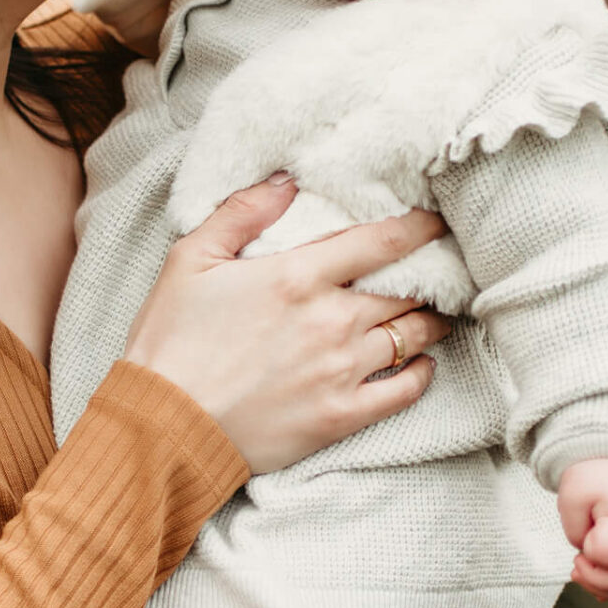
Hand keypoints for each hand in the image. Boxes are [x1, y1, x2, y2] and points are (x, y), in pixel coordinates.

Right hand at [122, 178, 448, 472]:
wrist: (164, 425)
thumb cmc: (170, 341)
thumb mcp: (189, 260)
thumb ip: (241, 214)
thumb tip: (286, 181)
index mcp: (297, 277)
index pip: (382, 241)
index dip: (419, 226)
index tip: (436, 220)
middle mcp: (331, 320)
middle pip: (407, 289)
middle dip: (431, 275)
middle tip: (443, 268)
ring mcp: (341, 370)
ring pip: (413, 335)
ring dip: (431, 321)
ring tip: (436, 312)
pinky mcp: (341, 415)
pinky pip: (403, 391)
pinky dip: (420, 374)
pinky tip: (420, 364)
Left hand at [558, 458, 607, 598]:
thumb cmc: (595, 476)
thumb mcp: (572, 494)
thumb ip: (575, 531)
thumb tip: (590, 558)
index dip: (589, 555)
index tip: (580, 542)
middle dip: (596, 581)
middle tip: (576, 563)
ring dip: (606, 588)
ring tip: (582, 571)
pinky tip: (596, 582)